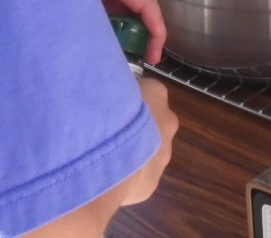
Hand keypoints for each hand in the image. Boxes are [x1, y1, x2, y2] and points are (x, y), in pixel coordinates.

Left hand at [85, 0, 165, 65]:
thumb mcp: (62, 4)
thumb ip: (92, 22)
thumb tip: (116, 53)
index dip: (153, 25)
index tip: (155, 53)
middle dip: (148, 26)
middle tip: (150, 56)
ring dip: (134, 23)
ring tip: (136, 52)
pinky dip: (119, 18)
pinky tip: (120, 38)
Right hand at [113, 77, 177, 208]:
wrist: (106, 159)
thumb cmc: (103, 114)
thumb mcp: (104, 89)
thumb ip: (110, 91)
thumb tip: (103, 92)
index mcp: (156, 94)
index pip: (148, 90)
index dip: (128, 97)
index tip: (113, 105)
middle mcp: (167, 123)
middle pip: (152, 121)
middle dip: (134, 127)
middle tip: (108, 132)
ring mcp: (163, 155)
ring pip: (148, 151)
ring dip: (131, 152)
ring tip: (104, 156)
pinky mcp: (152, 183)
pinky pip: (139, 176)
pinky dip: (126, 177)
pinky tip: (106, 177)